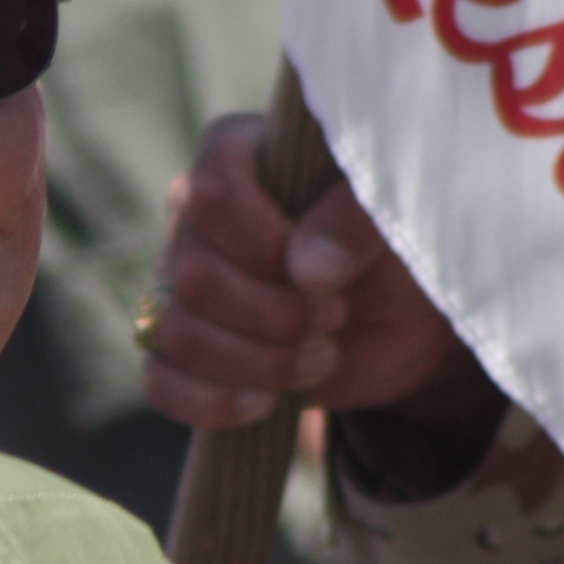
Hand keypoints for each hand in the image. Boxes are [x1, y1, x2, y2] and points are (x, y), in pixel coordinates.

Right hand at [143, 114, 504, 451]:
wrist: (403, 322)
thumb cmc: (397, 248)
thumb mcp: (399, 219)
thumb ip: (358, 219)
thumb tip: (308, 269)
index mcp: (236, 160)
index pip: (211, 192)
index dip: (262, 242)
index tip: (321, 272)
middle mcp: (193, 220)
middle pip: (192, 274)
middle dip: (271, 314)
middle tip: (335, 316)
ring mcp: (178, 287)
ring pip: (174, 331)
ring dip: (256, 362)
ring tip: (320, 359)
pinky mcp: (181, 350)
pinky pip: (160, 381)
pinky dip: (213, 401)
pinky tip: (265, 403)